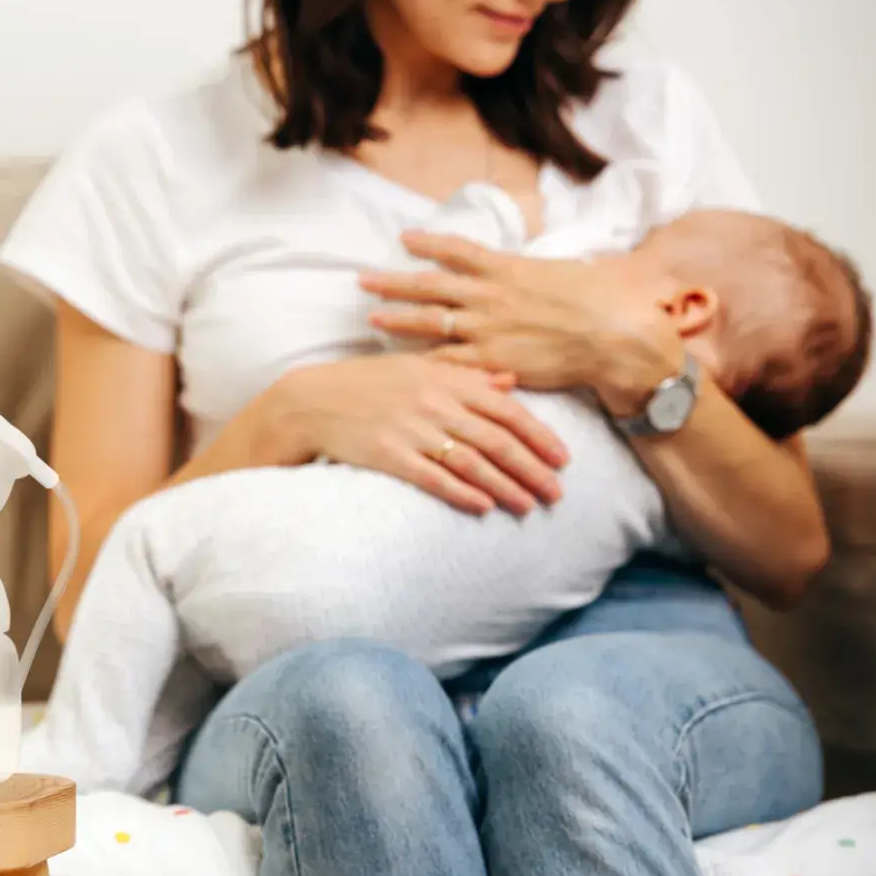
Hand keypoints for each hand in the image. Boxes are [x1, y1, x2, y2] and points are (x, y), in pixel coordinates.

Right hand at [267, 352, 568, 516]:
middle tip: (556, 493)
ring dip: (504, 487)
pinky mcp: (388, 454)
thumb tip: (510, 382)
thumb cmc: (368, 383)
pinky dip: (462, 493)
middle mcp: (434, 403)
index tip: (563, 459)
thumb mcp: (418, 368)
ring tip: (527, 506)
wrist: (313, 400)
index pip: (506, 409)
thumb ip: (466, 376)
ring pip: (471, 462)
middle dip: (531, 469)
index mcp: (446, 379)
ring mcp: (411, 430)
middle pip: (496, 440)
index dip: (538, 436)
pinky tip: (484, 506)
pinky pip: (433, 477)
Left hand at [360, 232, 684, 416]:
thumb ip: (540, 267)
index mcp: (506, 268)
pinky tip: (403, 363)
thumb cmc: (600, 299)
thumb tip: (539, 261)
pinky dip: (425, 361)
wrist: (613, 335)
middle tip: (362, 280)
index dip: (428, 243)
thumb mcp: (566, 268)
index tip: (405, 238)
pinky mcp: (492, 361)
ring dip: (397, 318)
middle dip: (393, 282)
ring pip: (430, 321)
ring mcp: (487, 329)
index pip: (457, 250)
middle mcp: (489, 296)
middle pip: (429, 285)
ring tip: (372, 316)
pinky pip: (449, 361)